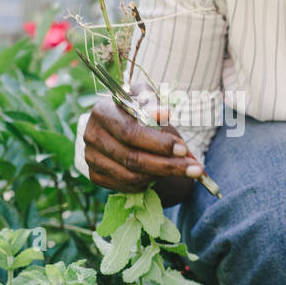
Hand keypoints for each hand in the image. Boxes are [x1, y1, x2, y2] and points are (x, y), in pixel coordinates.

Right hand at [82, 81, 203, 193]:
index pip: (130, 132)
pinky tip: (160, 174)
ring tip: (182, 170)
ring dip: (161, 175)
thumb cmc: (136, 110)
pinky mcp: (95, 175)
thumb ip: (153, 102)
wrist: (121, 128)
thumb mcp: (146, 99)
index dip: (158, 143)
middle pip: (131, 157)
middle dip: (166, 165)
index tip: (183, 149)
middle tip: (194, 168)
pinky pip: (125, 185)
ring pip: (130, 175)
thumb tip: (162, 113)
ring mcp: (91, 158)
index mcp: (102, 111)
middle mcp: (92, 135)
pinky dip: (147, 182)